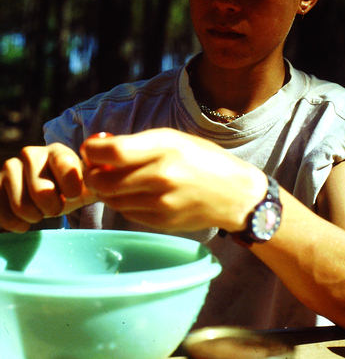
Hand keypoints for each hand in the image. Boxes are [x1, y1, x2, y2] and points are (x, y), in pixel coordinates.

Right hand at [0, 143, 95, 232]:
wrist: (43, 194)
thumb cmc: (68, 189)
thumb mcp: (86, 184)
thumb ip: (98, 182)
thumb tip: (110, 182)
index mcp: (58, 151)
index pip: (66, 165)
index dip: (71, 187)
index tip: (73, 195)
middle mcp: (32, 154)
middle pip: (42, 192)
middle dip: (52, 208)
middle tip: (55, 206)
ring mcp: (9, 167)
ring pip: (22, 206)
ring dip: (34, 216)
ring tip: (40, 210)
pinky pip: (4, 214)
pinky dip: (17, 223)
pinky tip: (23, 217)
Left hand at [81, 128, 266, 231]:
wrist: (236, 194)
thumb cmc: (204, 159)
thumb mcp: (174, 139)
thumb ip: (138, 144)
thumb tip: (100, 149)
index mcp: (166, 147)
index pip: (113, 152)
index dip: (93, 151)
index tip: (91, 149)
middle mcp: (161, 176)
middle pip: (104, 181)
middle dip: (92, 174)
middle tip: (96, 168)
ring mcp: (161, 203)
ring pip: (111, 199)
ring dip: (105, 189)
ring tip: (116, 179)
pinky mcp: (161, 222)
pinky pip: (127, 212)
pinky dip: (123, 202)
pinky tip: (136, 193)